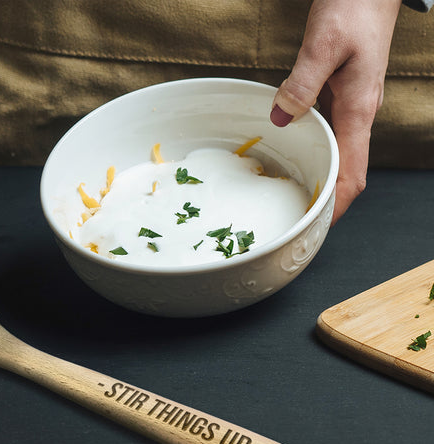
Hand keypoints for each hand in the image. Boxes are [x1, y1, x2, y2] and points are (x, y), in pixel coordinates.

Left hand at [270, 0, 401, 223]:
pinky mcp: (343, 99)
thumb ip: (302, 83)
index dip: (338, 203)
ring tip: (298, 199)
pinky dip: (319, 155)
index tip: (319, 225)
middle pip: (349, 173)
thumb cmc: (353, 8)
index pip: (353, 173)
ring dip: (324, 181)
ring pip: (341, 157)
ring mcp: (353, 108)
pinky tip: (300, 158)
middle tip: (301, 220)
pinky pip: (332, 137)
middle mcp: (359, 115)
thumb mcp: (323, 43)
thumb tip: (281, 117)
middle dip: (329, 202)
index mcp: (359, 109)